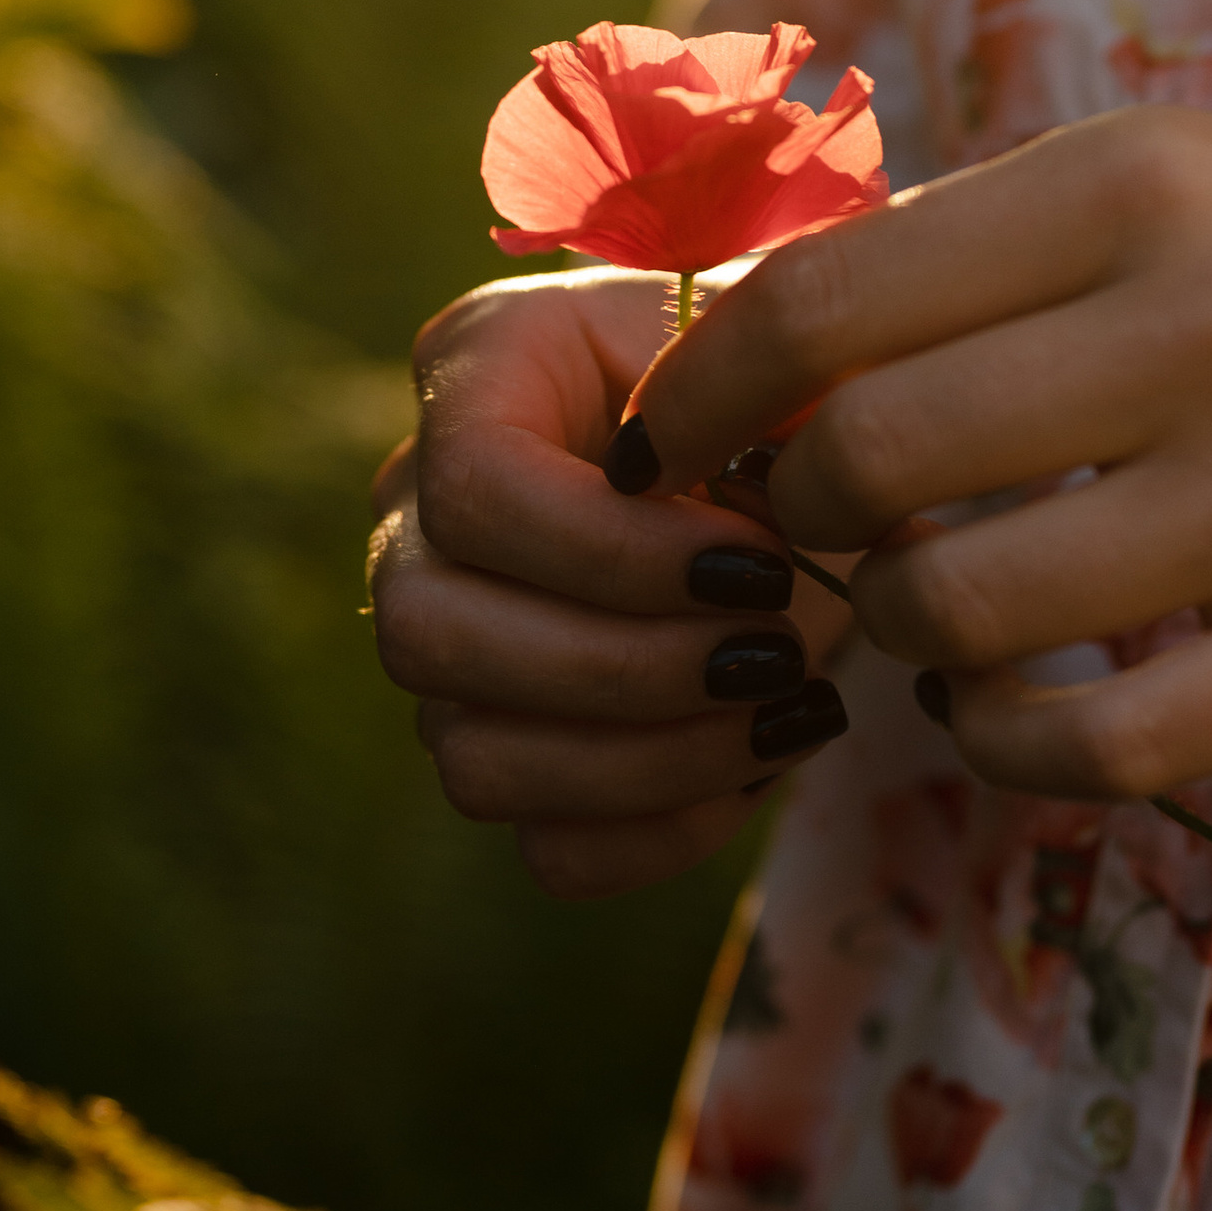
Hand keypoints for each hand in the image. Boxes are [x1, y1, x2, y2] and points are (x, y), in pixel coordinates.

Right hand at [368, 270, 855, 898]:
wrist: (795, 479)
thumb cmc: (786, 397)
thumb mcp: (794, 362)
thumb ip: (783, 401)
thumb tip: (772, 502)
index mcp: (480, 368)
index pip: (472, 486)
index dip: (613, 552)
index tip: (764, 565)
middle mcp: (416, 512)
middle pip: (433, 632)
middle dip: (631, 666)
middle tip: (777, 648)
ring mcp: (443, 648)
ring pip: (475, 758)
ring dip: (655, 760)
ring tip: (787, 707)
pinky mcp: (500, 753)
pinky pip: (548, 848)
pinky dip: (667, 831)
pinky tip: (758, 761)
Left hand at [607, 106, 1211, 800]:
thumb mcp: (1208, 185)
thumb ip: (1002, 244)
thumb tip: (764, 315)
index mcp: (1148, 181)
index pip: (824, 296)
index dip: (707, 392)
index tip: (682, 441)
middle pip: (863, 457)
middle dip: (793, 523)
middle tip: (808, 542)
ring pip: (958, 610)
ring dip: (894, 641)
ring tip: (920, 626)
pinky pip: (1093, 744)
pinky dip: (1001, 749)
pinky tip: (1006, 718)